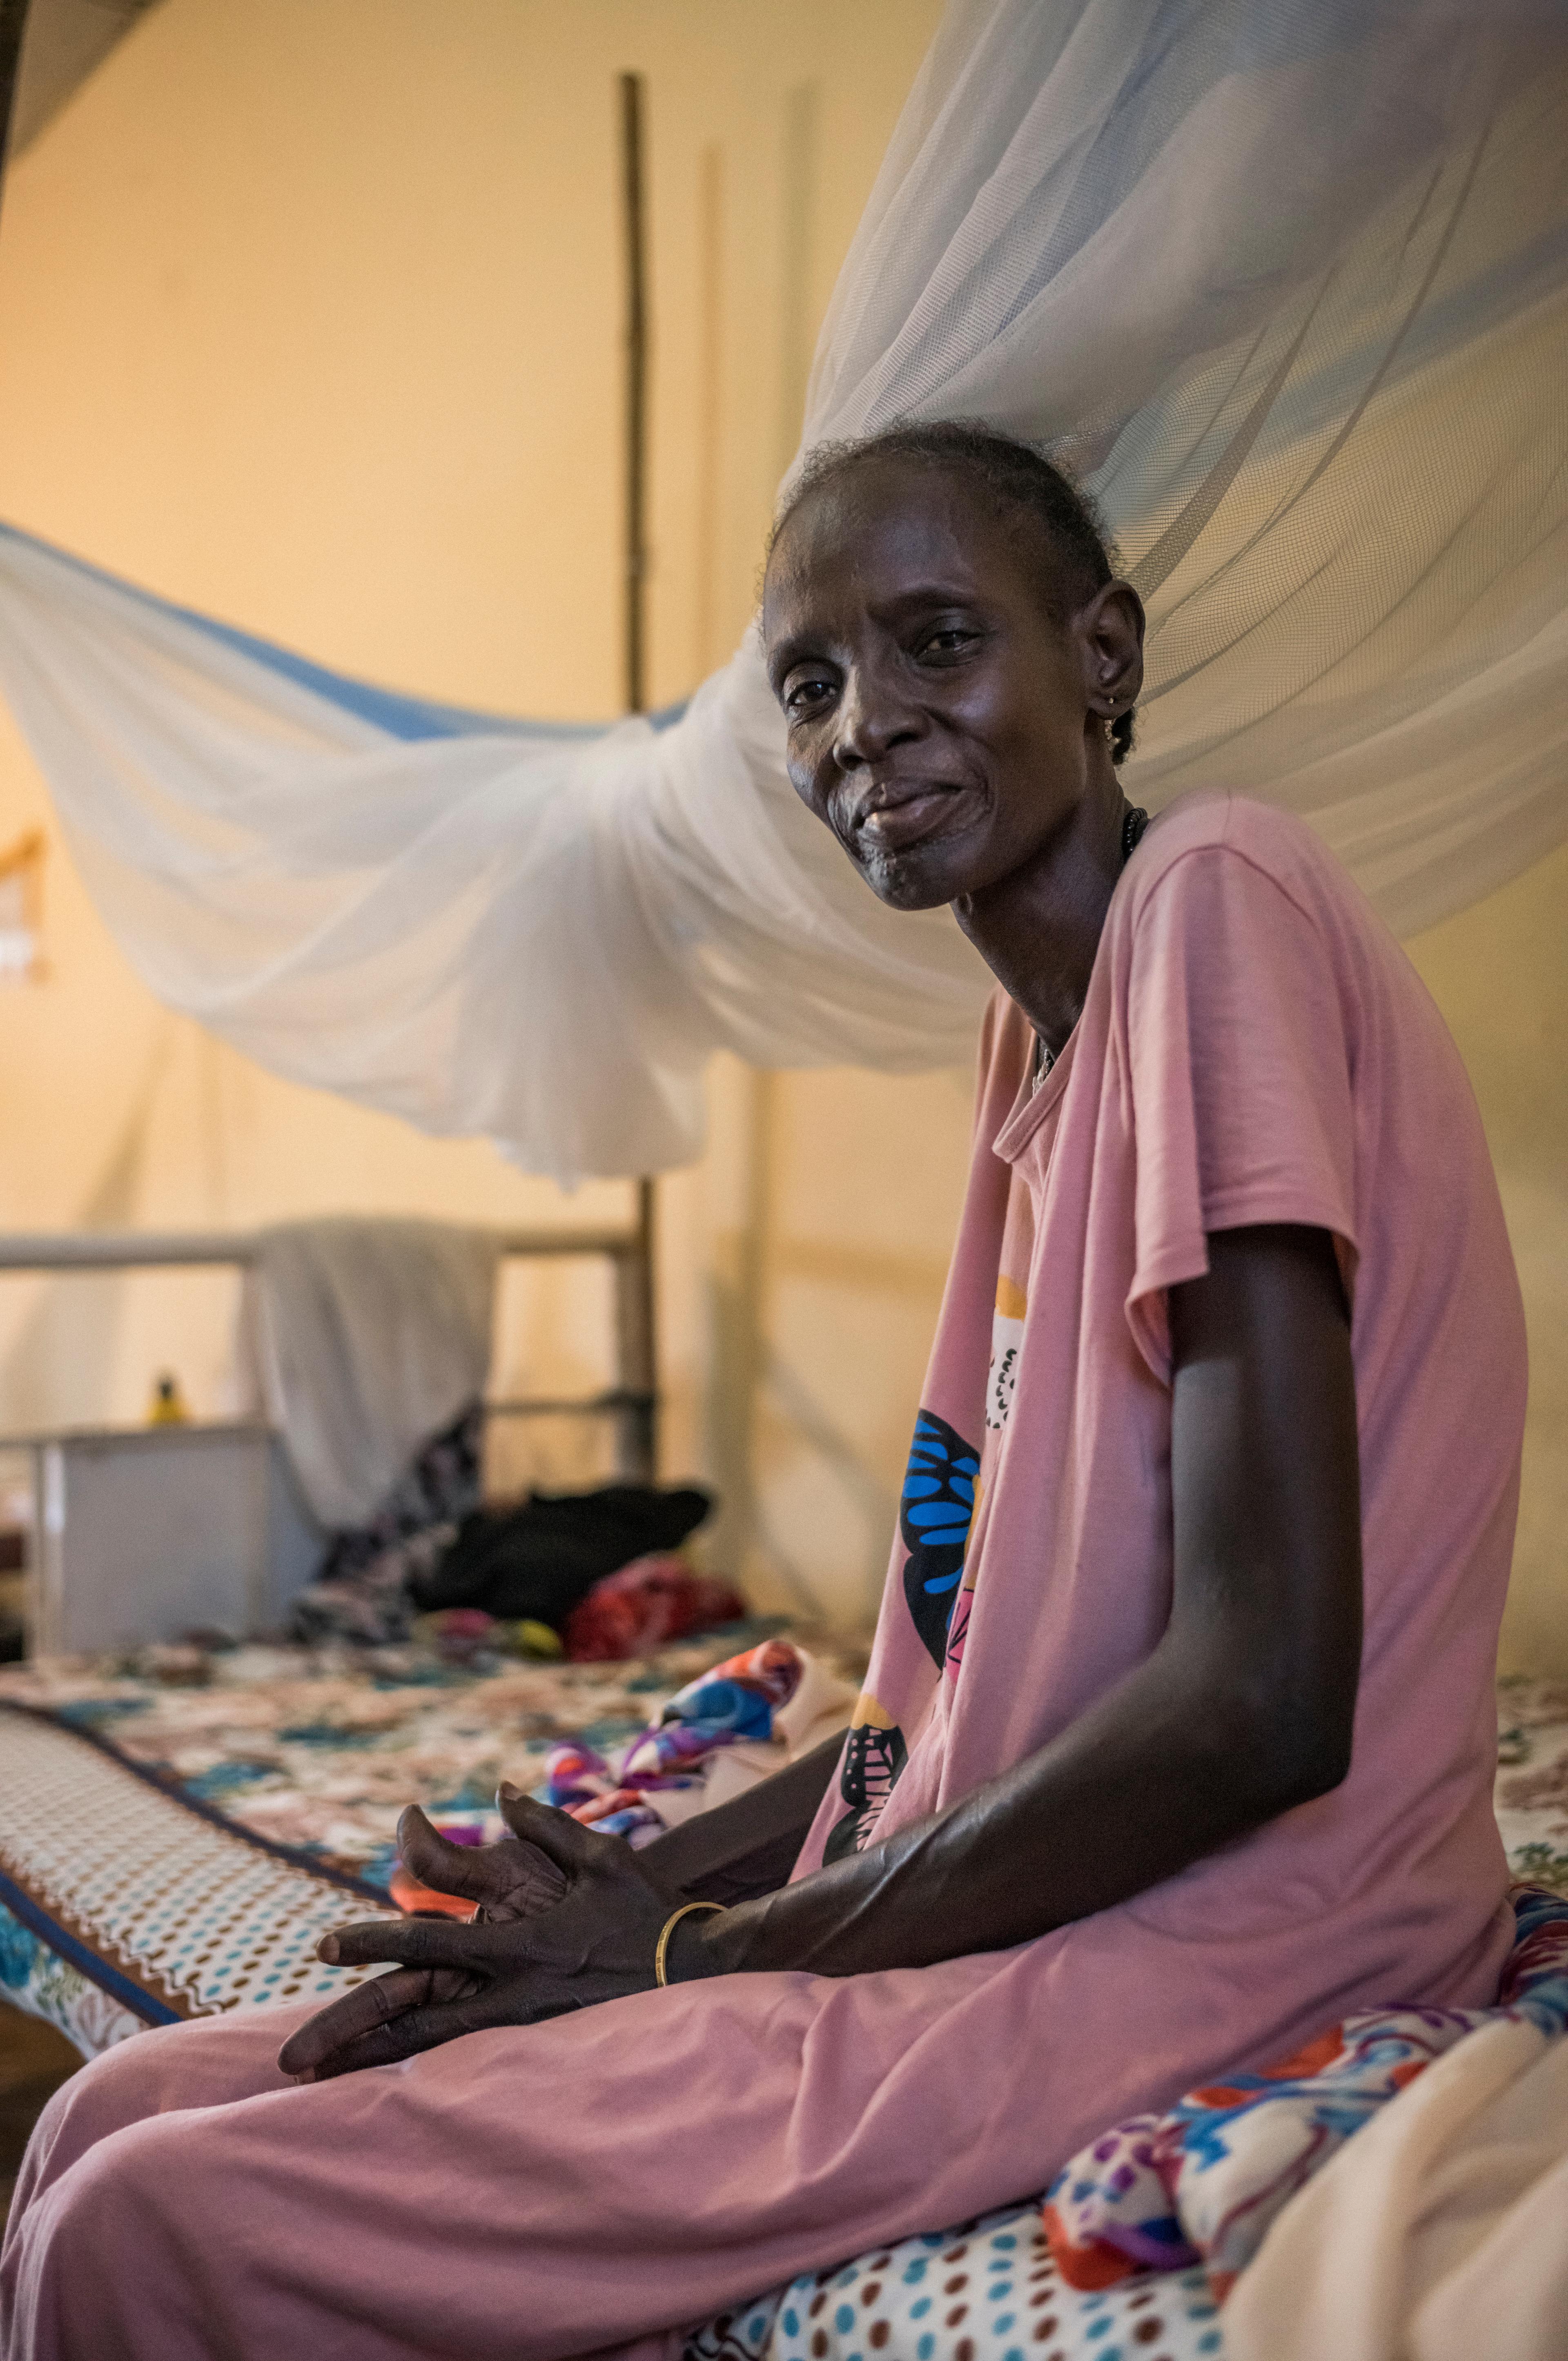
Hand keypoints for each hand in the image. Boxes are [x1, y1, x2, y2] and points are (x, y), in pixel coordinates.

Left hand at [276, 1785, 687, 2079]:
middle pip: (414, 2020)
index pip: (425, 1942)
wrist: (704, 1969)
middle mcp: (512, 1992)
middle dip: (351, 2031)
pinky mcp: (544, 2049)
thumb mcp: (598, 1855)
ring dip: (377, 2069)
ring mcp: (527, 2029)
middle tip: (295, 2049)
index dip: (370, 1941)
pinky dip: (427, 2081)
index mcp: (517, 1942)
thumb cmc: (650, 1909)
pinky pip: (472, 2067)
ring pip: (435, 2057)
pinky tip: (397, 2096)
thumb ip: (543, 1823)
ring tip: (328, 2085)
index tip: (321, 1945)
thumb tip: (501, 1792)